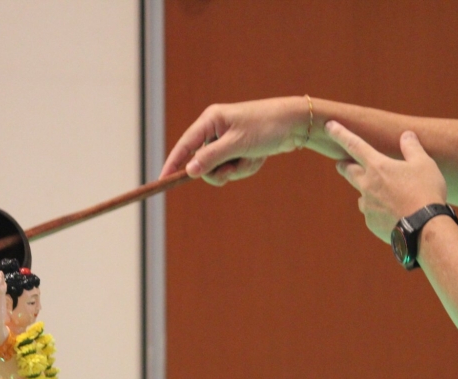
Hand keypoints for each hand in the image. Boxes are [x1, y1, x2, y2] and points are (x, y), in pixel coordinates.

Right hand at [160, 97, 309, 185]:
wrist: (294, 124)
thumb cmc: (266, 127)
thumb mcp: (237, 144)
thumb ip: (212, 158)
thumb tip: (189, 171)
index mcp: (211, 121)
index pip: (185, 145)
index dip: (173, 163)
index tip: (163, 179)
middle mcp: (216, 129)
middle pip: (203, 163)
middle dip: (220, 171)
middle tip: (232, 172)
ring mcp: (227, 140)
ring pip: (221, 168)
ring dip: (238, 169)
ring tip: (253, 157)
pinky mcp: (238, 148)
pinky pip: (234, 167)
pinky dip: (246, 167)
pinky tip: (259, 157)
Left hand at [328, 121, 446, 243]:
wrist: (424, 228)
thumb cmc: (426, 192)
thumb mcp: (424, 164)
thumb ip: (412, 148)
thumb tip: (407, 135)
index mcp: (378, 166)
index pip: (354, 145)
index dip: (340, 133)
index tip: (329, 125)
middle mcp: (367, 185)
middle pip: (348, 171)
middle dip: (344, 166)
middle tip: (341, 164)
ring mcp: (368, 205)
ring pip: (361, 195)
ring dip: (366, 192)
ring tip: (382, 195)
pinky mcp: (371, 223)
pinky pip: (371, 213)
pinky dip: (378, 211)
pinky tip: (392, 213)